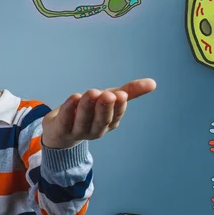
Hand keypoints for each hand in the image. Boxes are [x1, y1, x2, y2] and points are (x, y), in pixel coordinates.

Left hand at [42, 78, 156, 148]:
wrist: (60, 130)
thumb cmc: (88, 112)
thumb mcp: (108, 100)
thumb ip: (129, 92)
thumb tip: (153, 83)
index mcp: (108, 123)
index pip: (115, 116)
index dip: (119, 106)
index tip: (122, 95)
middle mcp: (95, 130)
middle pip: (101, 121)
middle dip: (105, 108)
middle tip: (109, 95)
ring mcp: (77, 131)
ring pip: (83, 120)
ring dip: (88, 106)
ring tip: (92, 92)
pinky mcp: (60, 129)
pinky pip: (65, 119)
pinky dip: (69, 109)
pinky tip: (74, 97)